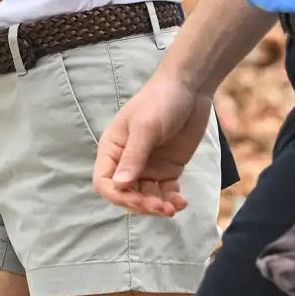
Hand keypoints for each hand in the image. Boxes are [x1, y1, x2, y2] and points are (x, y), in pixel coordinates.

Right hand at [93, 69, 212, 216]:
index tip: (138, 200)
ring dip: (157, 206)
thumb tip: (119, 186)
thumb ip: (133, 156)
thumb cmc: (161, 100)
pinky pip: (164, 192)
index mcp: (113, 148)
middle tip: (161, 207)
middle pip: (126, 194)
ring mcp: (148, 166)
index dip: (117, 196)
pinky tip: (181, 202)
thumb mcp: (145, 127)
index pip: (104, 181)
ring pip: (146, 197)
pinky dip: (171, 200)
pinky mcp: (168, 168)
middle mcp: (127, 161)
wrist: (190, 87)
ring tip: (174, 208)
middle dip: (141, 204)